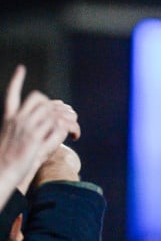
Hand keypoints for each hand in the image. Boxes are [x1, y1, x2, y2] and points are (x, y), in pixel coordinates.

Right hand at [0, 65, 80, 188]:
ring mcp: (25, 126)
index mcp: (9, 119)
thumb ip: (30, 133)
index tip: (20, 68)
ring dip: (67, 118)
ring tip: (75, 130)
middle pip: (39, 99)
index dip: (15, 81)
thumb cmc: (9, 163)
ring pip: (51, 111)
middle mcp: (17, 119)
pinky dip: (69, 129)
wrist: (2, 171)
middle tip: (68, 115)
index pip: (11, 95)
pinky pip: (57, 125)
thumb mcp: (17, 143)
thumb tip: (49, 128)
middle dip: (56, 105)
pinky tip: (74, 136)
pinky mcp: (34, 137)